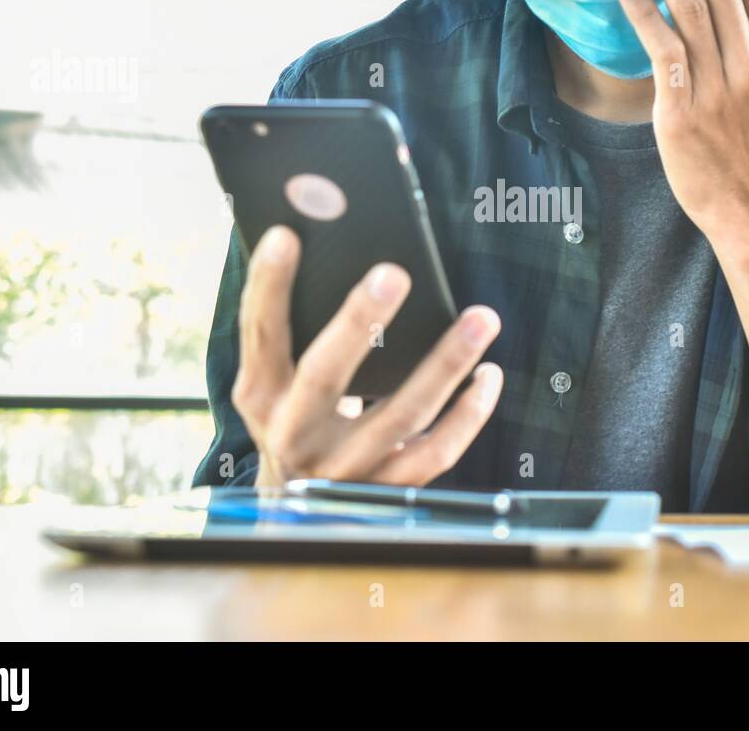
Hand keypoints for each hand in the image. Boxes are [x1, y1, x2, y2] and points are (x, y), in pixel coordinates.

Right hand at [232, 225, 503, 487]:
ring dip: (446, 362)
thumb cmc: (295, 416)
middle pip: (326, 375)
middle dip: (358, 322)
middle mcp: (295, 435)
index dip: (269, 287)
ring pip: (402, 413)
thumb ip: (295, 333)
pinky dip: (468, 414)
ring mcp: (344, 468)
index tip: (284, 236)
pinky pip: (436, 451)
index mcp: (260, 397)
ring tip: (481, 317)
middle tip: (393, 274)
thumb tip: (324, 248)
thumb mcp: (276, 383)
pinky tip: (488, 374)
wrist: (297, 512)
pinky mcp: (387, 490)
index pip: (261, 335)